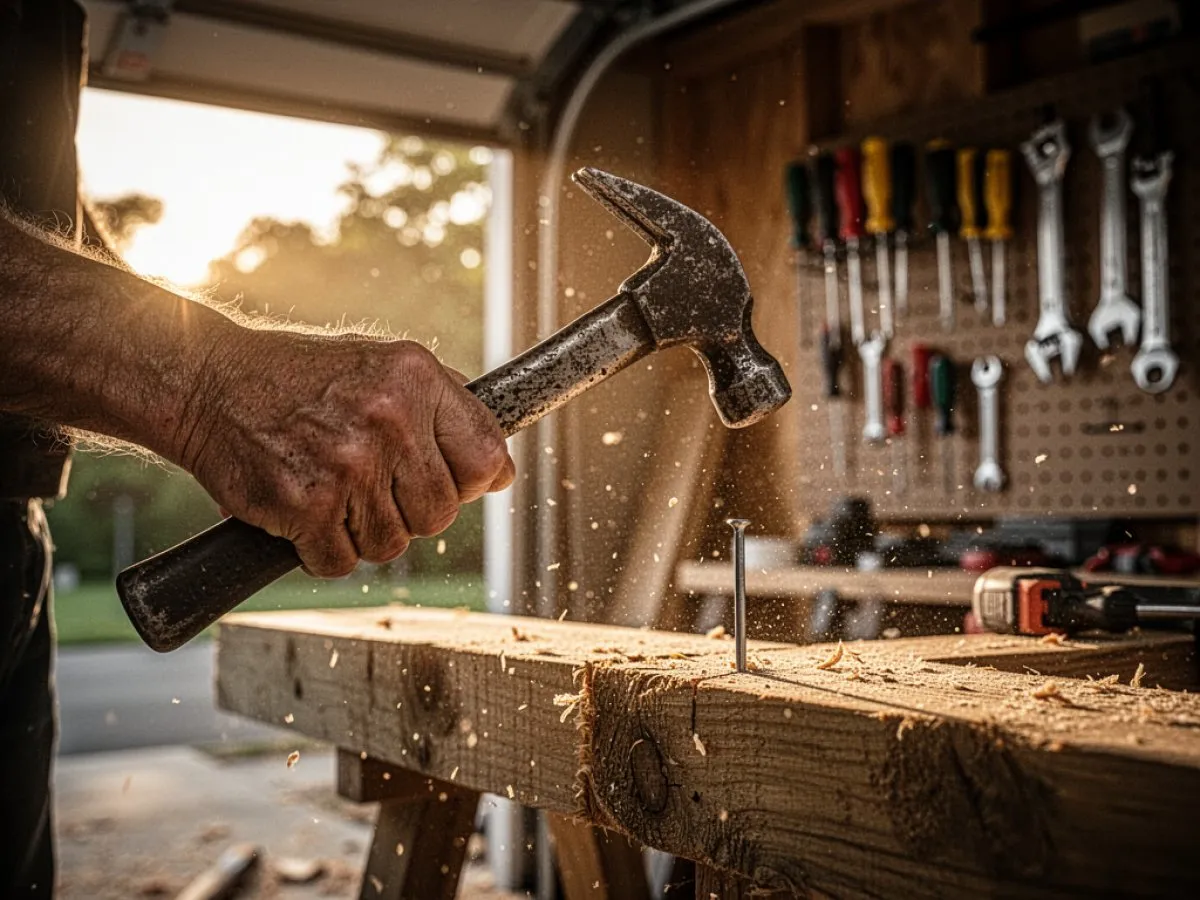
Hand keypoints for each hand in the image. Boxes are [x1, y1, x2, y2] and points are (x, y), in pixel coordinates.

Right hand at [180, 329, 513, 575]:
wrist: (208, 383)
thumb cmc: (300, 379)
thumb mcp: (381, 365)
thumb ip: (444, 406)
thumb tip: (500, 469)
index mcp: (415, 380)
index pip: (486, 457)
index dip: (474, 482)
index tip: (453, 483)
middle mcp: (388, 419)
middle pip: (441, 513)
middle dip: (411, 512)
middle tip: (374, 488)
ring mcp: (348, 464)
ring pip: (393, 544)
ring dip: (363, 532)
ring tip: (334, 493)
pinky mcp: (305, 505)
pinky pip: (341, 562)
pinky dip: (322, 550)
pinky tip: (304, 511)